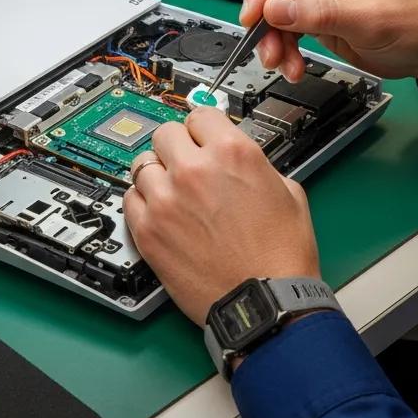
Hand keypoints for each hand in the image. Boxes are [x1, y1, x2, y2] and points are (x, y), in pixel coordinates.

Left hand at [123, 107, 319, 326]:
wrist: (266, 303)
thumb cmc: (281, 256)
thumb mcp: (287, 191)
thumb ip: (255, 164)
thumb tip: (237, 158)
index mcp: (232, 153)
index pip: (200, 114)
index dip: (203, 128)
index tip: (200, 136)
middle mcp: (194, 169)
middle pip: (166, 133)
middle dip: (178, 146)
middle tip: (186, 163)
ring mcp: (166, 199)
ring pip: (142, 163)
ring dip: (157, 173)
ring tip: (171, 190)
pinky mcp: (148, 230)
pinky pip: (130, 198)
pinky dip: (142, 201)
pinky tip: (159, 211)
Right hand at [240, 0, 417, 87]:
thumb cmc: (417, 23)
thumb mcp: (369, 19)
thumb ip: (321, 12)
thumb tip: (274, 8)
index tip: (254, 14)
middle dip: (265, 18)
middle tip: (264, 47)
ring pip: (275, 10)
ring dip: (273, 39)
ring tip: (282, 64)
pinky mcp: (317, 15)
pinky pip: (287, 29)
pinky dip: (285, 49)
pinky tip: (292, 66)